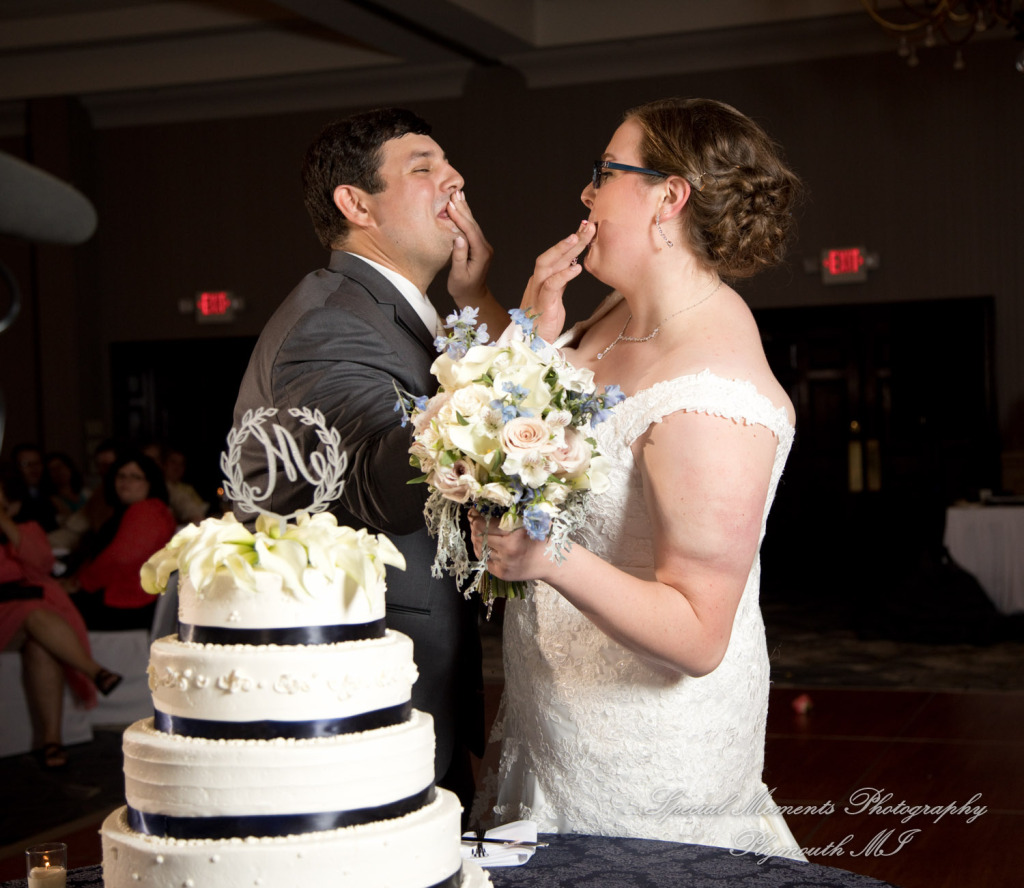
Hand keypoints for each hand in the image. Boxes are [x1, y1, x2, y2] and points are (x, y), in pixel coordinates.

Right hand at [446, 190, 492, 306]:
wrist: (473, 296)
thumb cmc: (463, 288)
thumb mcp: (458, 275)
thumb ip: (458, 256)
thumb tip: (458, 238)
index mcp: (481, 254)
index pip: (470, 231)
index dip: (460, 217)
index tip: (450, 205)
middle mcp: (485, 248)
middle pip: (474, 224)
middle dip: (463, 208)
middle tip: (454, 193)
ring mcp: (484, 247)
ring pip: (474, 225)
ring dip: (465, 210)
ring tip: (458, 195)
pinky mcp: (479, 246)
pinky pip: (472, 229)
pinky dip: (466, 218)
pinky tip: (462, 208)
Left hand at [468, 510, 548, 582]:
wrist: (553, 563)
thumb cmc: (544, 538)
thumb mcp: (533, 521)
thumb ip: (517, 512)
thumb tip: (496, 500)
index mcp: (514, 536)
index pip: (486, 525)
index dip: (476, 517)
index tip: (473, 511)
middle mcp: (507, 552)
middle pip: (480, 537)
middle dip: (474, 527)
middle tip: (474, 520)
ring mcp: (504, 565)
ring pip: (480, 549)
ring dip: (477, 539)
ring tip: (478, 532)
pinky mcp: (502, 574)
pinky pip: (485, 561)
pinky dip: (482, 552)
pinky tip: (485, 545)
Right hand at [522, 221, 595, 342]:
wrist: (530, 345)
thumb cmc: (543, 322)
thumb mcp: (555, 298)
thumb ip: (561, 282)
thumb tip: (572, 265)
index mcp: (542, 279)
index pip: (557, 256)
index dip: (571, 242)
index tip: (586, 229)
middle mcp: (537, 282)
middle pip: (552, 255)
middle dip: (571, 240)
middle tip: (588, 226)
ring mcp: (537, 292)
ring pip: (548, 264)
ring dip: (563, 250)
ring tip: (579, 238)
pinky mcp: (542, 305)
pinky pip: (551, 286)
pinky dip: (564, 275)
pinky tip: (577, 268)